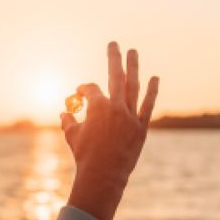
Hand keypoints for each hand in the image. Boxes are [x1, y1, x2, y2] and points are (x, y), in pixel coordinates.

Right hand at [60, 41, 158, 219]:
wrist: (103, 175)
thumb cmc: (84, 155)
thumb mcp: (72, 135)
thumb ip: (68, 121)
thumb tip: (64, 113)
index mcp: (97, 107)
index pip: (90, 90)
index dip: (83, 91)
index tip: (79, 95)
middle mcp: (116, 107)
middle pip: (115, 76)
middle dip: (113, 58)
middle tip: (114, 43)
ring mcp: (130, 116)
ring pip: (133, 86)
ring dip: (133, 67)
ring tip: (133, 52)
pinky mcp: (141, 127)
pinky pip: (148, 106)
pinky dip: (152, 91)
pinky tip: (155, 78)